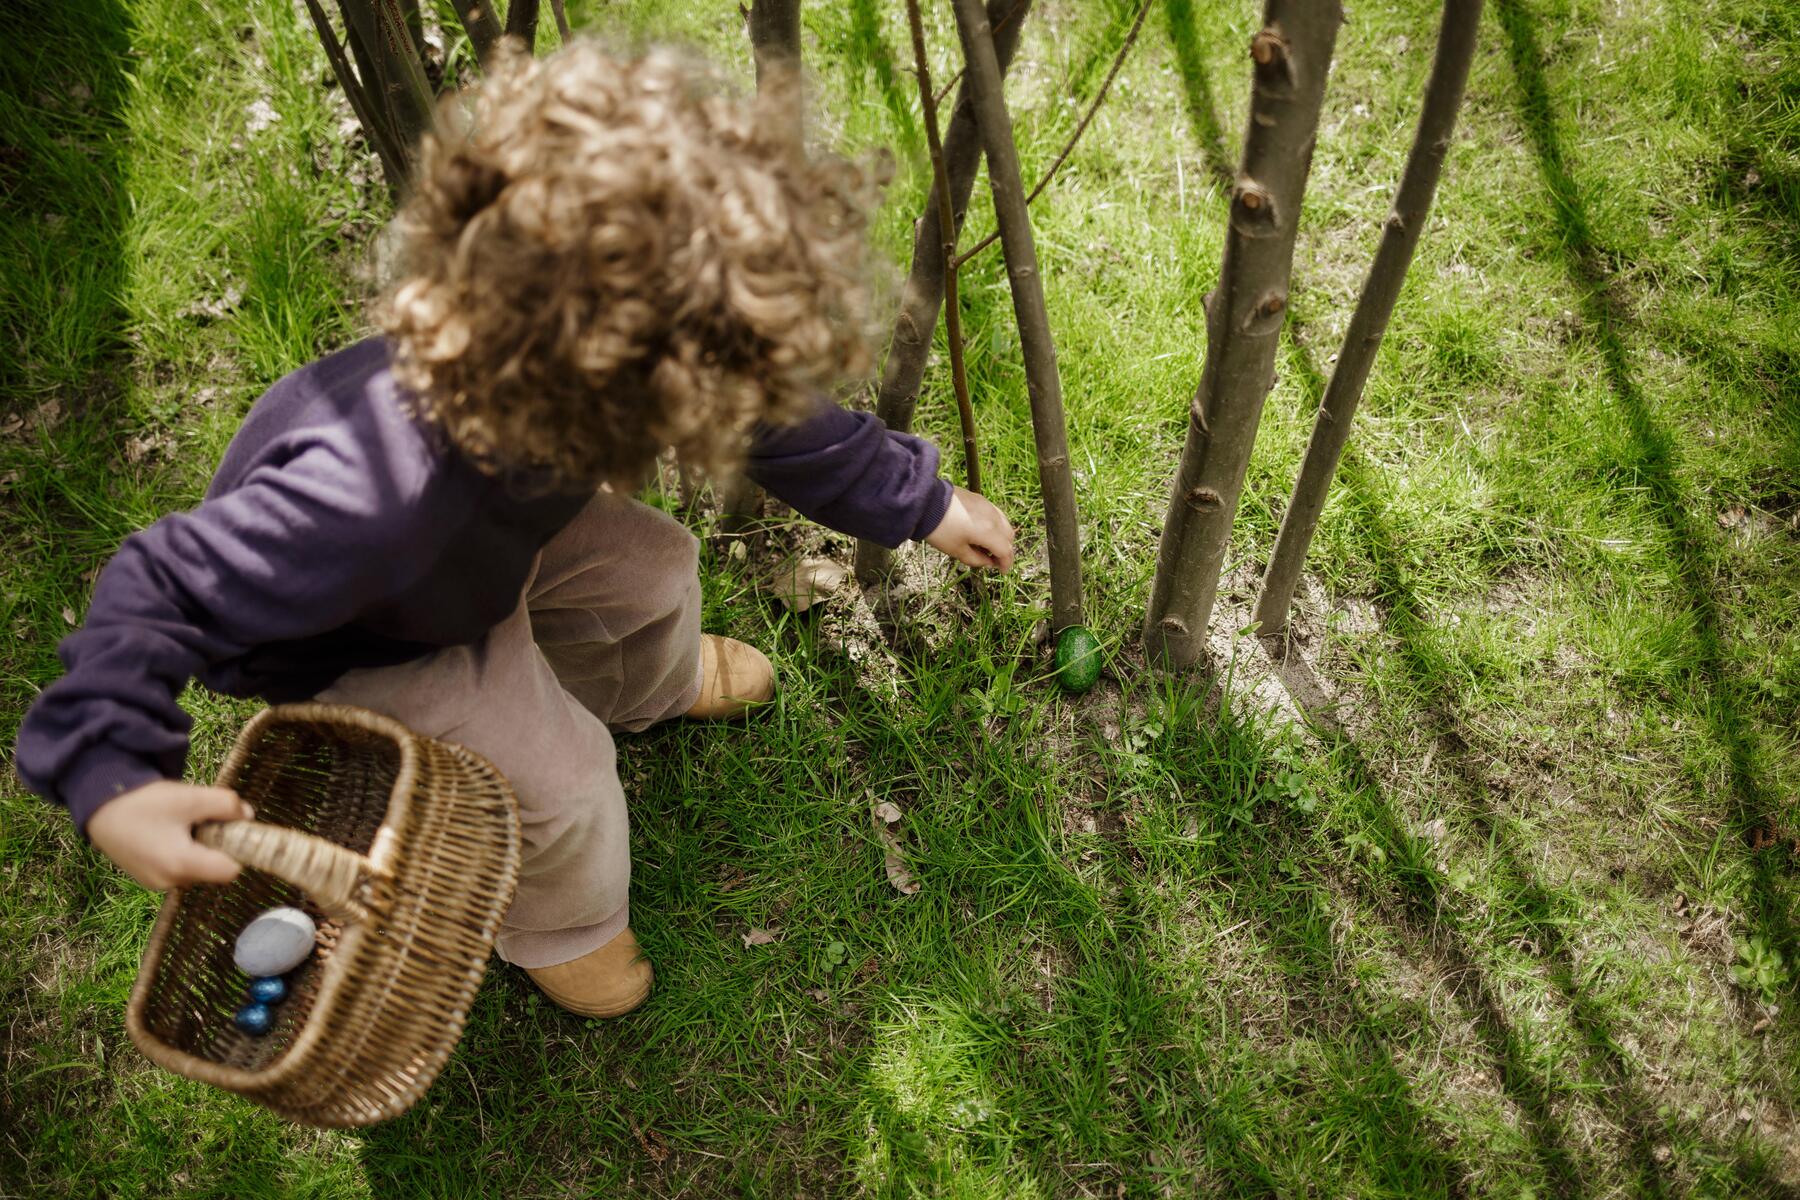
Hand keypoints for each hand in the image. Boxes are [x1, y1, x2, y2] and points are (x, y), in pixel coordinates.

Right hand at [86, 781, 253, 890]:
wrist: (97, 806)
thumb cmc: (144, 802)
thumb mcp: (190, 797)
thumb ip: (226, 806)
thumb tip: (248, 816)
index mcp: (181, 865)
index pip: (230, 871)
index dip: (239, 850)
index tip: (234, 829)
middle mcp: (169, 882)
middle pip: (214, 870)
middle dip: (217, 846)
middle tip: (203, 819)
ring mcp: (156, 883)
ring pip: (197, 869)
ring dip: (199, 849)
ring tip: (181, 824)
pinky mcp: (147, 878)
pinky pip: (178, 869)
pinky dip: (182, 853)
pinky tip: (167, 832)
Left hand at [925, 486, 1014, 571]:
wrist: (925, 502)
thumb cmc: (940, 530)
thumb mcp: (956, 550)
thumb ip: (976, 560)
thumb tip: (988, 563)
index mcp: (988, 531)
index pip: (1005, 550)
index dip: (1006, 563)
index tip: (1002, 572)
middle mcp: (993, 517)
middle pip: (1009, 536)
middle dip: (1005, 551)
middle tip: (994, 560)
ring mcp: (988, 505)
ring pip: (1005, 524)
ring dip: (1002, 537)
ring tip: (988, 547)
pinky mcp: (980, 499)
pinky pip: (996, 514)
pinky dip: (996, 526)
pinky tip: (984, 532)